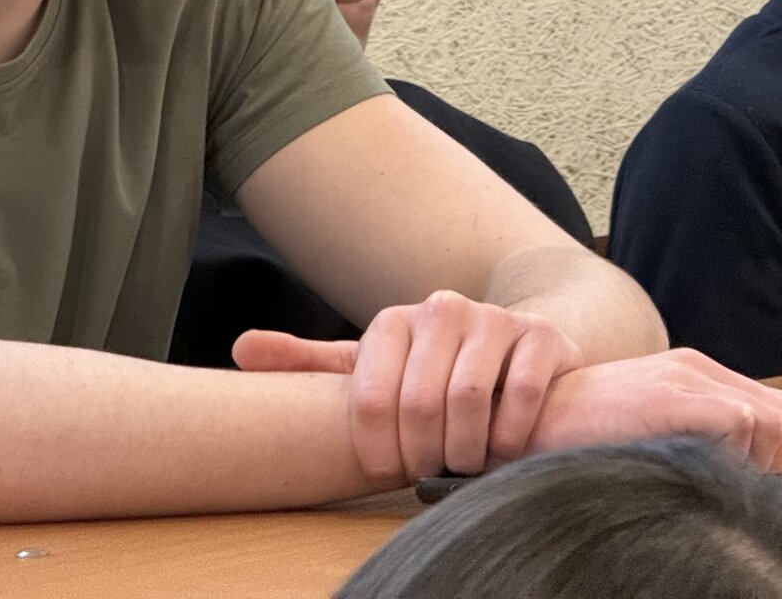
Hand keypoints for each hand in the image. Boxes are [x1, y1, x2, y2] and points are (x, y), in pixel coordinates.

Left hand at [232, 290, 581, 481]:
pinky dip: (510, 435)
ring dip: (467, 449)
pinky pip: (518, 395)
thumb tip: (241, 349)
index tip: (389, 471)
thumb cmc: (432, 376)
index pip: (369, 400)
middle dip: (425, 454)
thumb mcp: (371, 370)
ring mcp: (493, 318)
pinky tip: (504, 445)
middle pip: (419, 404)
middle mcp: (441, 309)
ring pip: (467, 400)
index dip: (379, 450)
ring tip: (466, 460)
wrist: (515, 358)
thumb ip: (310, 365)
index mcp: (393, 322)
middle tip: (432, 470)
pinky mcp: (540, 336)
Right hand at [524, 350, 781, 471]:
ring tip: (704, 475)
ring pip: (773, 421)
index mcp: (692, 373)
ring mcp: (683, 377)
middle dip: (769, 461)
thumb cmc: (578, 438)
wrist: (523, 420)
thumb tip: (744, 480)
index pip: (774, 412)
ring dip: (750, 460)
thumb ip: (693, 434)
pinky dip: (729, 456)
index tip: (733, 482)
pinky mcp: (671, 395)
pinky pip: (740, 423)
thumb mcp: (646, 427)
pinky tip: (687, 467)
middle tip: (724, 484)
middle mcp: (694, 367)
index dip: (767, 456)